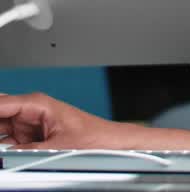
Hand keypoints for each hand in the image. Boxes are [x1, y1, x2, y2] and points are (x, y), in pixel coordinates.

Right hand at [0, 93, 130, 148]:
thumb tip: (4, 154)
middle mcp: (31, 110)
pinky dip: (0, 144)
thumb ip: (26, 150)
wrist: (111, 143)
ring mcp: (28, 123)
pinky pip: (5, 138)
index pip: (0, 103)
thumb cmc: (94, 137)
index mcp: (38, 104)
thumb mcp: (57, 147)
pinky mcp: (28, 136)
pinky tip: (1, 151)